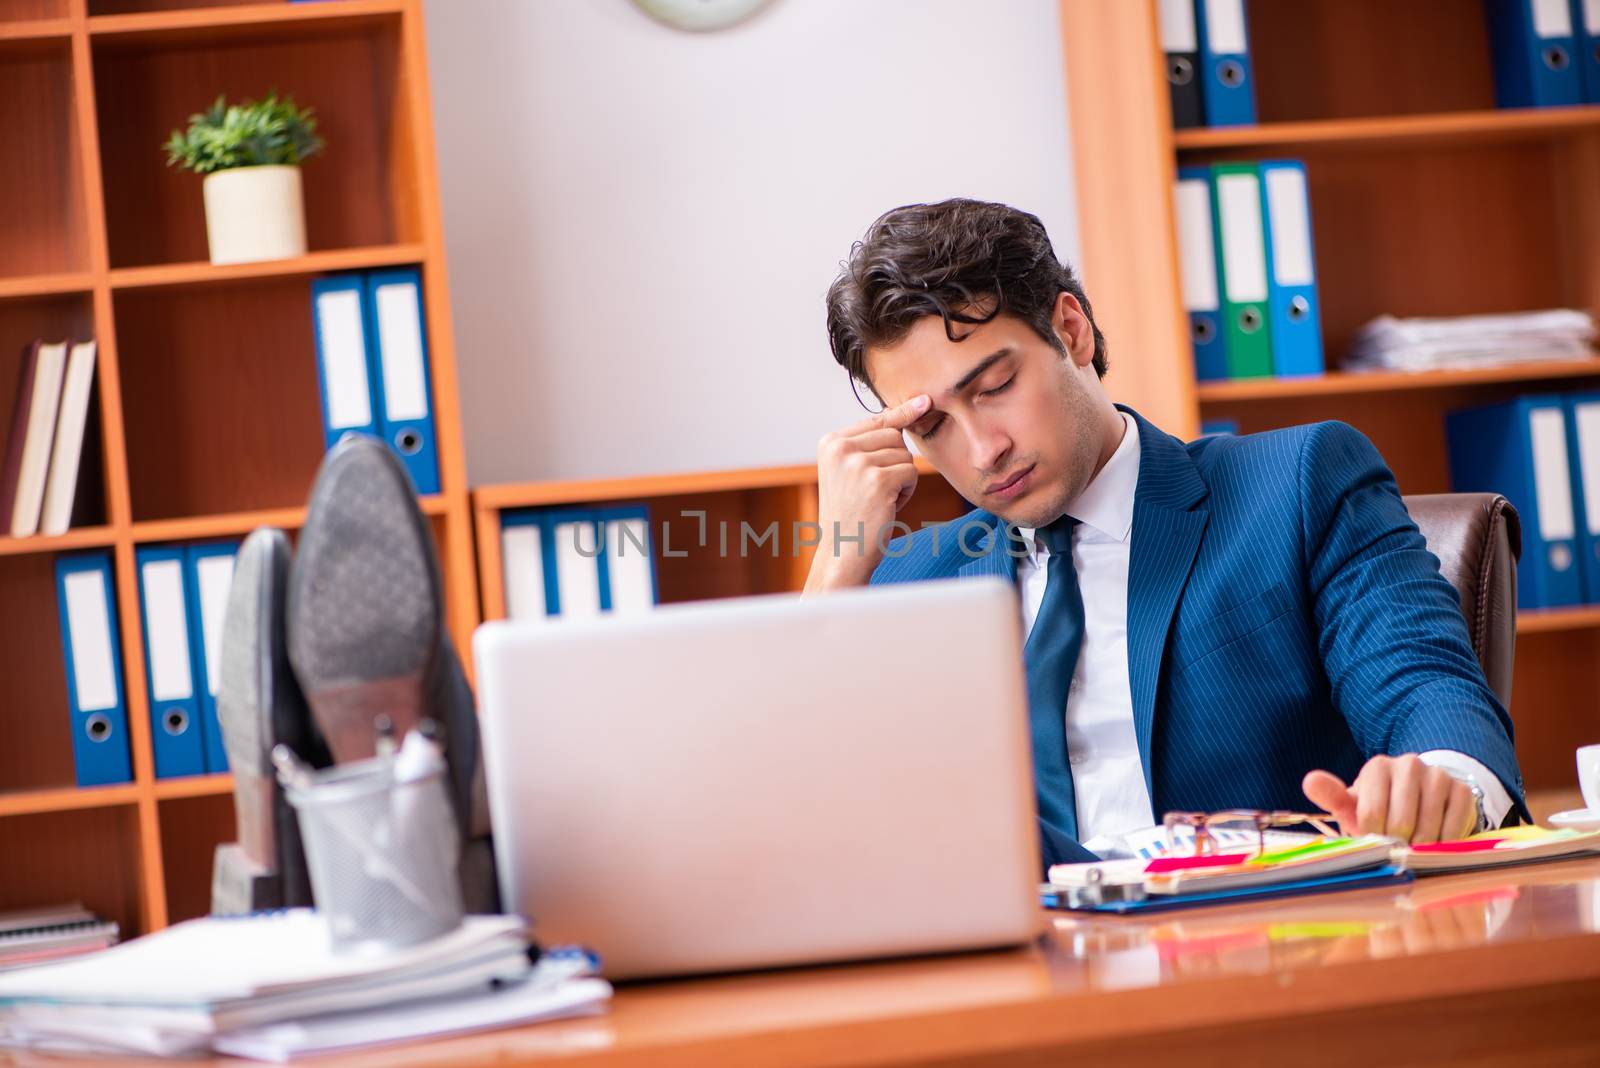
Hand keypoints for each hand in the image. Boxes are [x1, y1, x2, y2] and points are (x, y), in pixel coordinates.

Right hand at [804, 394, 928, 593]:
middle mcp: (840, 448)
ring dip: (902, 479)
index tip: (924, 400)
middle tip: (875, 492)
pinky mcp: (877, 480)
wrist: (841, 554)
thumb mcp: (850, 472)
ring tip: (879, 501)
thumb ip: (868, 445)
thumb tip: (908, 411)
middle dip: (896, 463)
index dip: (901, 415)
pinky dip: (907, 492)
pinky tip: (887, 507)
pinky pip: (911, 473)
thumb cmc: (851, 515)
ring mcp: (857, 463)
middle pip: (894, 437)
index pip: (877, 422)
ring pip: (904, 455)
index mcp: (830, 442)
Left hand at [1302, 754, 1477, 843]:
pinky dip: (1444, 845)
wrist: (1421, 800)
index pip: (1371, 815)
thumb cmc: (1381, 808)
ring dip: (1421, 848)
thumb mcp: (1355, 804)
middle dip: (1397, 844)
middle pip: (1401, 822)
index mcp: (1377, 767)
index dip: (1373, 839)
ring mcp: (1438, 776)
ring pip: (1428, 829)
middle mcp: (1409, 764)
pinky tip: (1437, 843)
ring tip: (1415, 848)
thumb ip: (1332, 796)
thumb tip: (1309, 781)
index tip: (1375, 843)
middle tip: (1396, 849)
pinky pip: (1453, 830)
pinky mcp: (1462, 792)